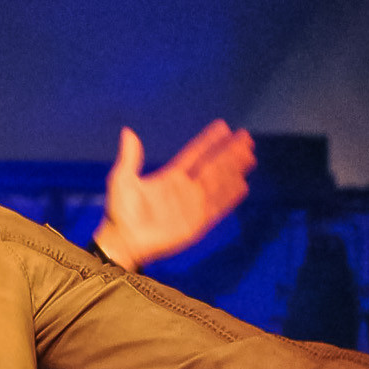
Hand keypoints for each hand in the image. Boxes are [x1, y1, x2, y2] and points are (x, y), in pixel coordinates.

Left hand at [94, 121, 253, 270]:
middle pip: (213, 166)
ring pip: (218, 184)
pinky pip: (216, 208)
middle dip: (229, 153)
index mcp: (170, 176)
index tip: (223, 128)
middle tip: (246, 138)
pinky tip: (242, 185)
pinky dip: (229, 197)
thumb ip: (130, 157)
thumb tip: (128, 131)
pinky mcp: (196, 224)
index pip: (195, 155)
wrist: (121, 241)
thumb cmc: (120, 212)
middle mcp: (185, 189)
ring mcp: (192, 206)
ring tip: (249, 155)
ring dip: (233, 170)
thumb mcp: (122, 180)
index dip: (209, 142)